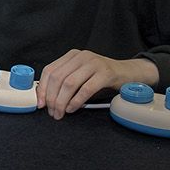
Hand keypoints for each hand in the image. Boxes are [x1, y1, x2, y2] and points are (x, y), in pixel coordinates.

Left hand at [37, 50, 158, 118]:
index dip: (43, 88)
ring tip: (61, 113)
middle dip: (52, 98)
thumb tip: (46, 98)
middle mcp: (81, 56)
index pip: (49, 70)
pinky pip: (86, 89)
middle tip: (52, 112)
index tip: (40, 103)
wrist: (128, 73)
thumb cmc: (102, 76)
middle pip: (57, 78)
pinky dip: (76, 101)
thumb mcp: (81, 74)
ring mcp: (94, 63)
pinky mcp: (106, 73)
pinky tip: (72, 108)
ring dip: (62, 102)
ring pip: (69, 84)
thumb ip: (65, 81)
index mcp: (72, 56)